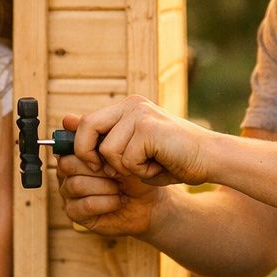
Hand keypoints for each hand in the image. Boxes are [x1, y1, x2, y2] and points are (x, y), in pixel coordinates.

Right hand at [56, 124, 163, 235]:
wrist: (149, 200)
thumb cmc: (134, 172)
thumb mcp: (120, 146)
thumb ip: (96, 132)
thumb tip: (68, 118)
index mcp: (74, 154)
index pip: (65, 146)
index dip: (87, 149)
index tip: (107, 153)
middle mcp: (67, 173)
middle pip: (67, 164)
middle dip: (98, 168)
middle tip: (117, 172)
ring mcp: (69, 194)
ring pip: (76, 184)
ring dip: (105, 186)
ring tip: (120, 187)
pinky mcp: (76, 213)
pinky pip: (85, 205)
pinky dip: (107, 202)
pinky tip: (118, 200)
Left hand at [69, 97, 212, 186]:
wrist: (210, 159)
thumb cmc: (174, 158)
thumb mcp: (134, 150)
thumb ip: (105, 140)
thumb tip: (66, 123)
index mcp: (128, 107)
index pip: (87, 122)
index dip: (83, 146)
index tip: (94, 165)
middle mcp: (132, 104)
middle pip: (87, 127)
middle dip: (90, 155)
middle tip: (109, 171)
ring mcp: (140, 113)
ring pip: (108, 151)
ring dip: (125, 169)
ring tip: (148, 166)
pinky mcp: (147, 127)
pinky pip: (126, 160)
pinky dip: (140, 172)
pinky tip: (158, 167)